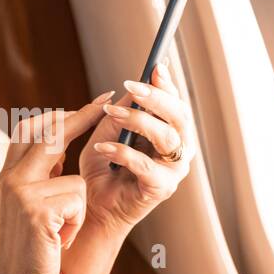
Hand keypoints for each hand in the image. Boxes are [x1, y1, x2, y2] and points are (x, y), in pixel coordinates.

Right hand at [0, 98, 108, 273]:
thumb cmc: (29, 247)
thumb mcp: (29, 204)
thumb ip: (39, 174)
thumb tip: (61, 142)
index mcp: (8, 174)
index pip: (32, 129)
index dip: (61, 115)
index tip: (91, 105)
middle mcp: (11, 178)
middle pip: (52, 134)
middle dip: (83, 118)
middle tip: (107, 103)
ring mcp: (22, 193)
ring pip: (75, 180)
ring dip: (77, 208)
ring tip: (60, 230)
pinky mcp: (37, 212)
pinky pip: (78, 202)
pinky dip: (76, 223)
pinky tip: (59, 239)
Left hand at [79, 60, 195, 238]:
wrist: (93, 206)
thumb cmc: (102, 167)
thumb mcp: (106, 132)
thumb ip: (119, 112)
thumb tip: (130, 88)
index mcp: (170, 132)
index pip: (176, 103)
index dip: (168, 85)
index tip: (155, 66)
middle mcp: (178, 150)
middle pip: (180, 116)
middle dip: (157, 97)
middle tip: (132, 86)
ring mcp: (173, 171)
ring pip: (167, 137)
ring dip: (138, 121)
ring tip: (111, 114)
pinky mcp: (161, 189)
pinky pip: (145, 165)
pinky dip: (122, 153)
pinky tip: (101, 148)